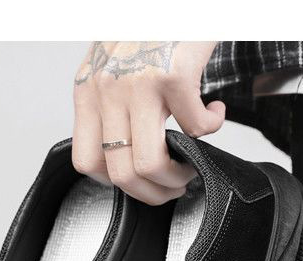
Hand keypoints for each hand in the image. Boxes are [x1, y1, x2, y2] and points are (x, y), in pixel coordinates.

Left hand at [72, 41, 223, 204]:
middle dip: (154, 192)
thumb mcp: (113, 65)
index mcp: (88, 91)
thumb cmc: (149, 27)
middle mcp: (106, 90)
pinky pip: (195, 128)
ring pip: (150, 163)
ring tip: (193, 162)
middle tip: (174, 185)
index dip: (117, 184)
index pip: (87, 163)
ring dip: (179, 175)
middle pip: (120, 173)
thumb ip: (111, 105)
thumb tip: (126, 153)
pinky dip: (213, 128)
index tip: (141, 181)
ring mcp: (137, 83)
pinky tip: (215, 112)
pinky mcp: (173, 74)